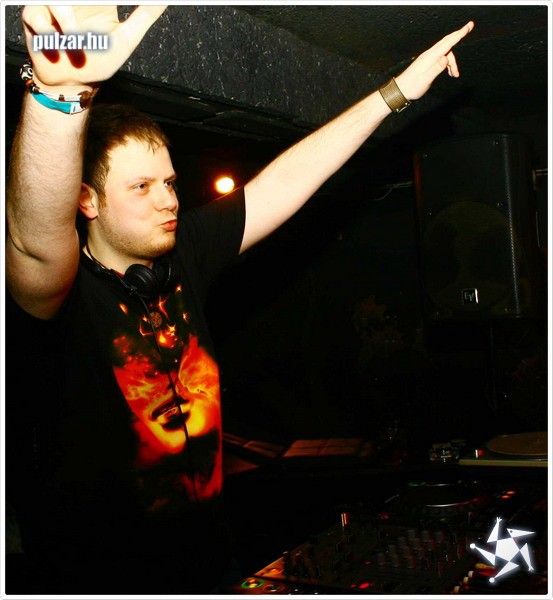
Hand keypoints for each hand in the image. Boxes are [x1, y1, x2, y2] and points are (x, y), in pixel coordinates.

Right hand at [22, 5, 166, 87]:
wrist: (73, 85)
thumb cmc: (99, 63)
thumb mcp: (126, 39)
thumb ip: (144, 16)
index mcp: (99, 0)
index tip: (111, 7)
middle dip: (80, 4)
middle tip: (84, 24)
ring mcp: (52, 4)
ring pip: (58, 2)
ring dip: (70, 30)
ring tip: (77, 49)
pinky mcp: (34, 15)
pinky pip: (39, 17)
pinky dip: (51, 37)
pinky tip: (56, 48)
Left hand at [395, 21, 473, 100]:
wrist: (400, 90)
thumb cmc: (412, 87)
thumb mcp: (426, 80)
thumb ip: (436, 69)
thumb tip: (446, 58)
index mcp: (430, 57)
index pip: (448, 42)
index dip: (459, 34)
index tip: (469, 26)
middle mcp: (429, 55)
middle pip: (447, 42)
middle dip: (458, 36)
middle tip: (469, 28)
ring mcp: (427, 58)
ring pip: (445, 53)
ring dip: (452, 62)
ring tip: (454, 75)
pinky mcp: (426, 62)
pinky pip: (441, 57)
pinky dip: (447, 64)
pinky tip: (449, 73)